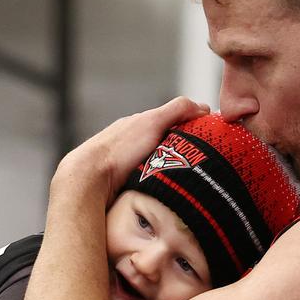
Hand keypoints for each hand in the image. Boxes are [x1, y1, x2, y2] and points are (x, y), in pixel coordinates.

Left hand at [54, 97, 209, 202]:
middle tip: (203, 167)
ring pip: (157, 168)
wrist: (89, 179)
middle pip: (165, 148)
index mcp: (137, 127)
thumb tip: (203, 106)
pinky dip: (158, 186)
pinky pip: (147, 185)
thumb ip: (177, 110)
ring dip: (172, 174)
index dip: (190, 131)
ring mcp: (126, 167)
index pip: (170, 125)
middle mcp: (130, 145)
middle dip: (182, 156)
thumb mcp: (153, 121)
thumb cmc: (119, 149)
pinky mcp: (123, 187)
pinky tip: (168, 193)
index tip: (209, 141)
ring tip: (189, 184)